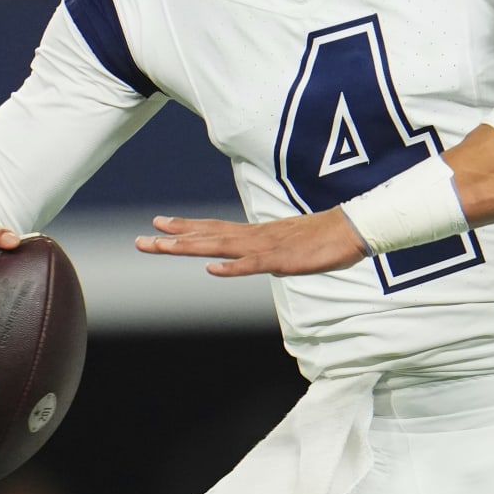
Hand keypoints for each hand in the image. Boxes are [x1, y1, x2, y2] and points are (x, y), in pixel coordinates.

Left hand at [136, 209, 367, 277]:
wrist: (353, 230)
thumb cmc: (324, 240)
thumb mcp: (289, 249)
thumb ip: (270, 254)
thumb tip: (260, 263)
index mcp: (255, 234)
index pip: (214, 228)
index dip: (186, 227)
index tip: (158, 223)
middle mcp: (254, 237)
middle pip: (208, 236)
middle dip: (173, 239)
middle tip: (141, 241)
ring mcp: (266, 247)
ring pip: (221, 246)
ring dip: (190, 247)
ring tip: (162, 246)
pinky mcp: (282, 260)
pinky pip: (253, 265)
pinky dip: (231, 267)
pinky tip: (212, 269)